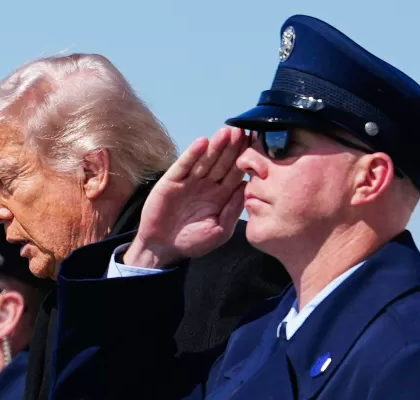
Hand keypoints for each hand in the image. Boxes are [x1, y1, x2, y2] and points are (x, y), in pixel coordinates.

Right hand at [124, 127, 247, 267]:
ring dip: (215, 146)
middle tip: (242, 131)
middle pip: (222, 162)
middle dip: (232, 147)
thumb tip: (247, 188)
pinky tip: (202, 143)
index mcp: (221, 195)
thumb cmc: (193, 242)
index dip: (245, 159)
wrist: (163, 248)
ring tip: (226, 132)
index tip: (256, 145)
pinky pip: (184, 165)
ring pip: (205, 160)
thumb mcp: (220, 230)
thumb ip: (232, 210)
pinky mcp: (172, 181)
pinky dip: (192, 154)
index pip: (236, 173)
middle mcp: (207, 185)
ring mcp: (189, 181)